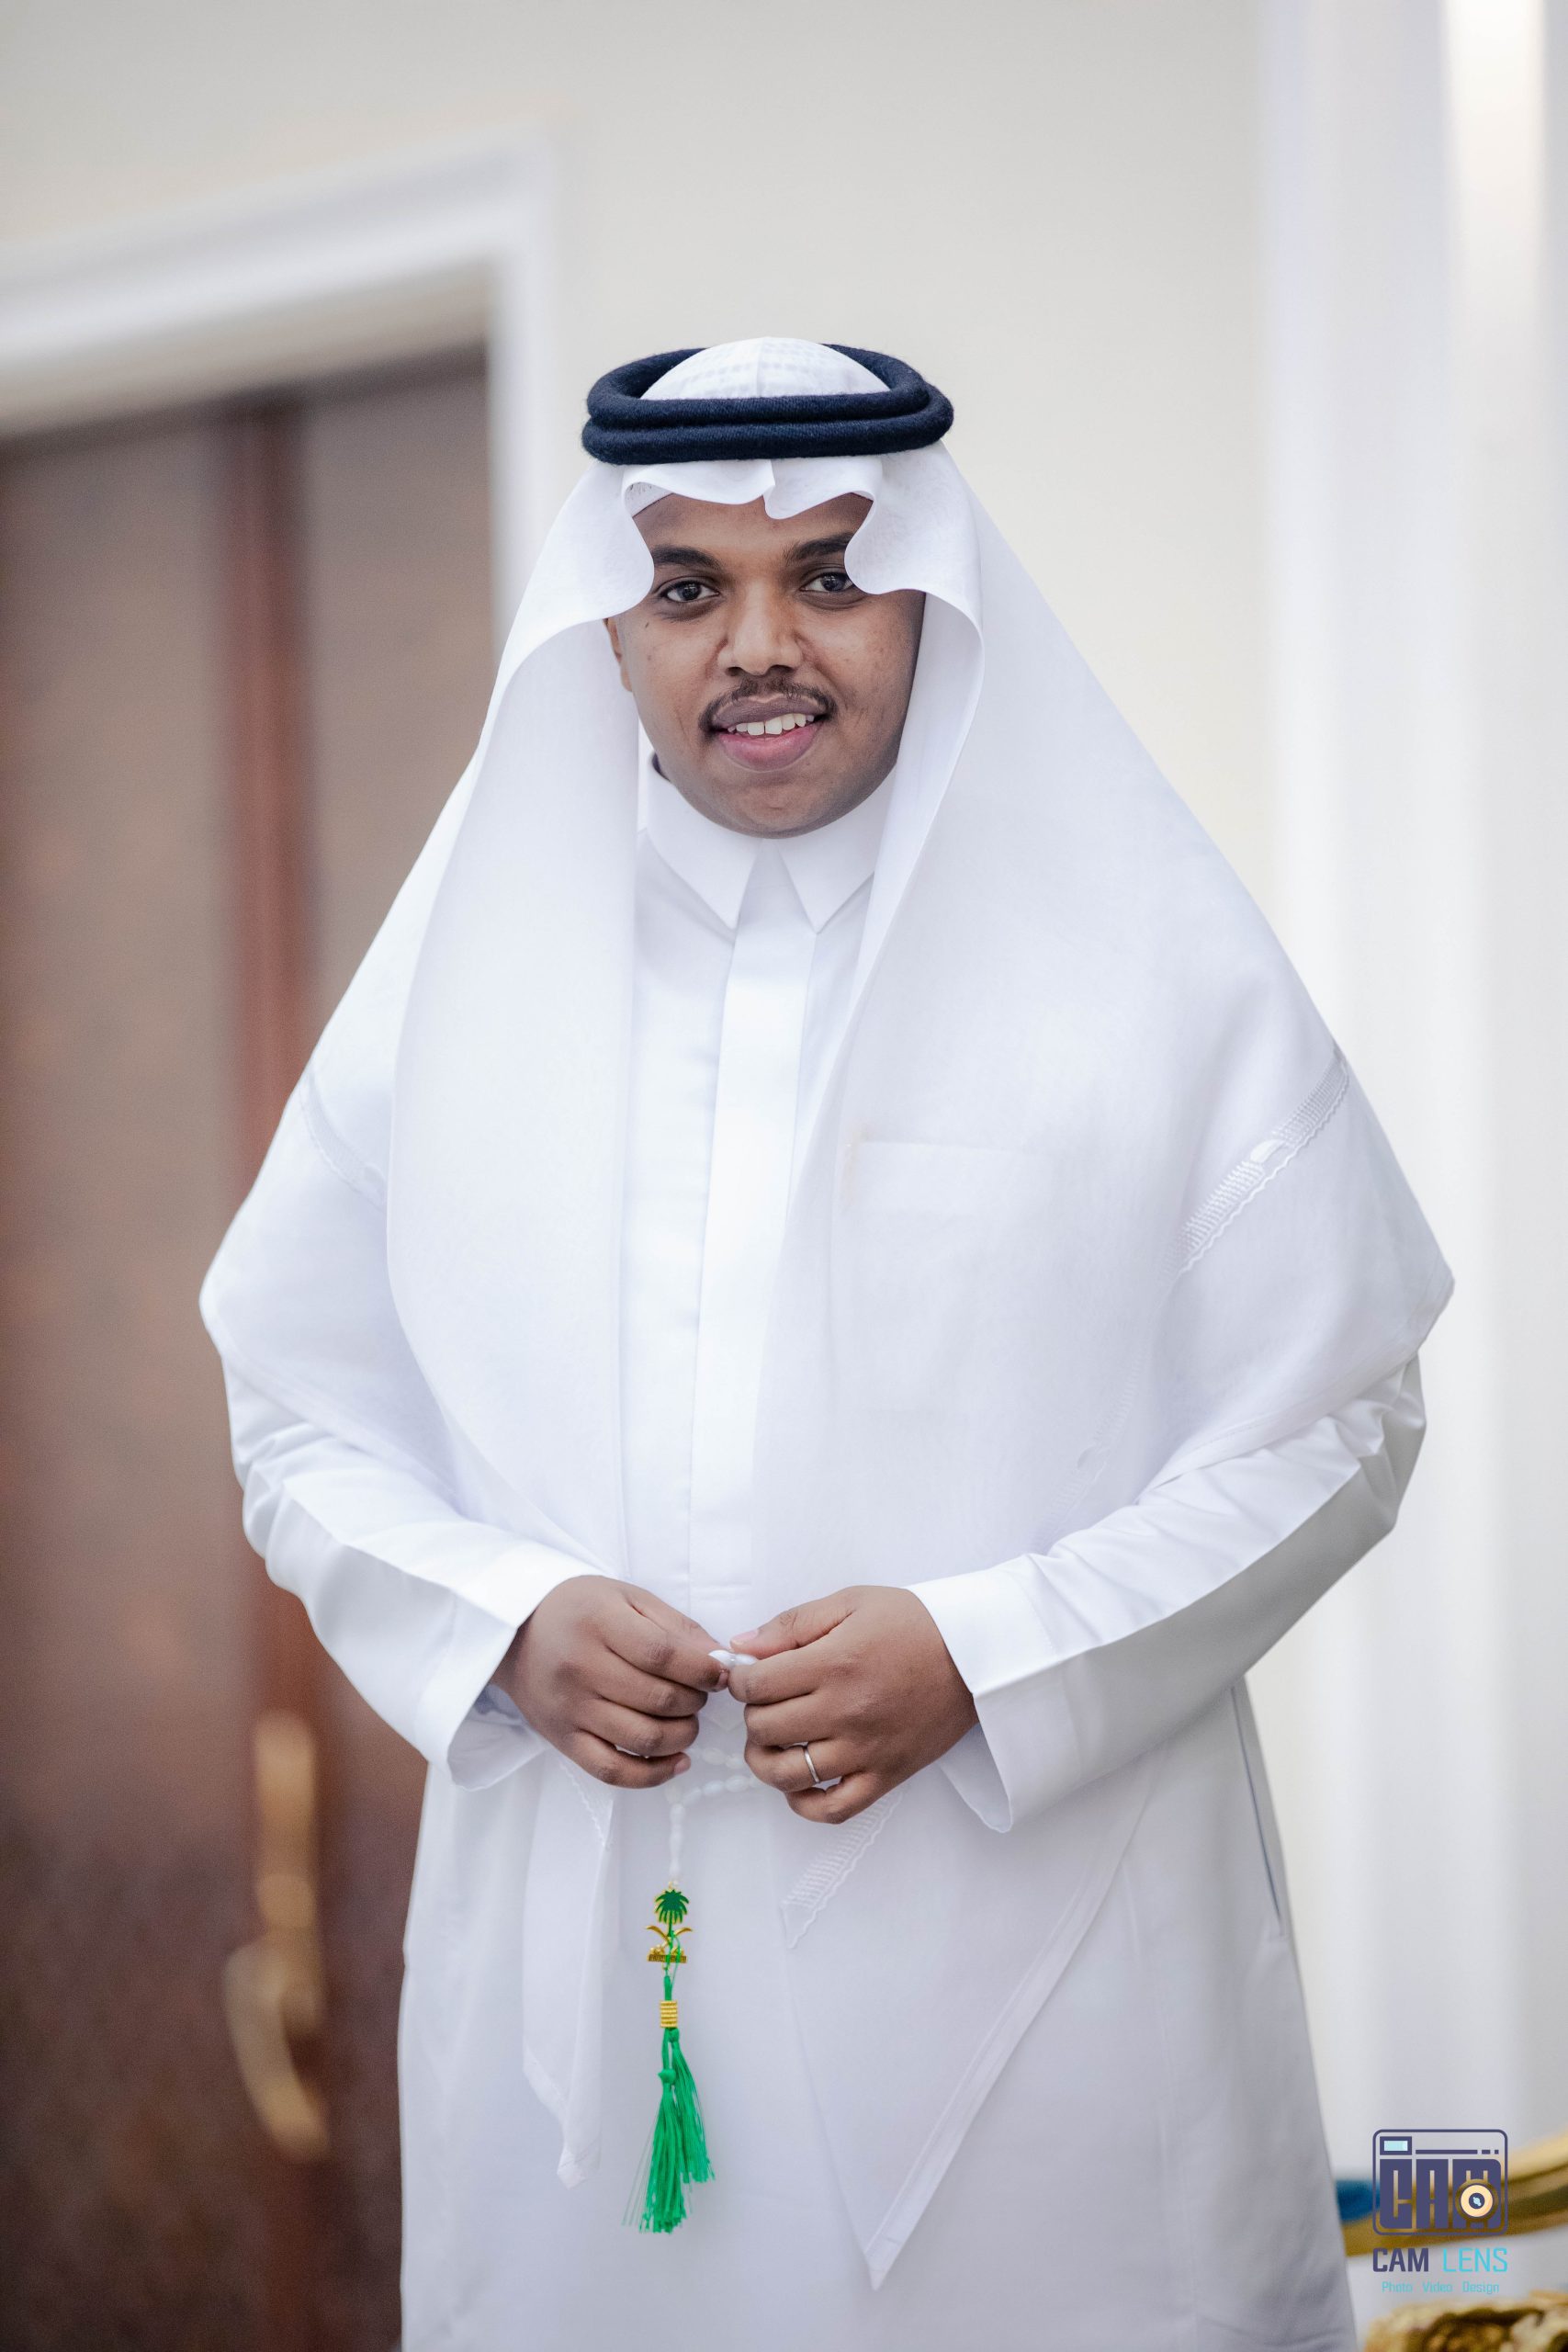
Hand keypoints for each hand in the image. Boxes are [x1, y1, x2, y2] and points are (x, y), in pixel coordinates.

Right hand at [497, 1576, 726, 1788]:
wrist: (516, 1633)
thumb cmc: (580, 1610)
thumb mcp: (628, 1598)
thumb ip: (676, 1626)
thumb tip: (719, 1660)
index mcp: (599, 1623)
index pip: (663, 1655)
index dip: (702, 1670)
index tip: (721, 1673)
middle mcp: (581, 1668)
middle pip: (658, 1699)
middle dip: (695, 1701)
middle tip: (700, 1693)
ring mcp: (570, 1709)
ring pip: (642, 1739)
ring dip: (683, 1736)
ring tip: (688, 1721)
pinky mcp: (563, 1740)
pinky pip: (612, 1771)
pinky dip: (652, 1775)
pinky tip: (677, 1762)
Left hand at [726, 1587, 977, 1823]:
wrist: (976, 1655)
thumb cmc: (914, 1624)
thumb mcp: (851, 1603)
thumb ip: (792, 1624)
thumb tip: (741, 1645)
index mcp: (834, 1663)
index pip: (755, 1686)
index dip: (739, 1679)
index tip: (748, 1674)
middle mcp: (846, 1711)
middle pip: (765, 1729)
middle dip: (753, 1713)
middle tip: (766, 1701)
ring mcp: (866, 1750)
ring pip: (788, 1775)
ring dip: (766, 1759)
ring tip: (772, 1742)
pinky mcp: (886, 1776)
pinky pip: (833, 1809)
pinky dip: (804, 1804)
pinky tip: (798, 1782)